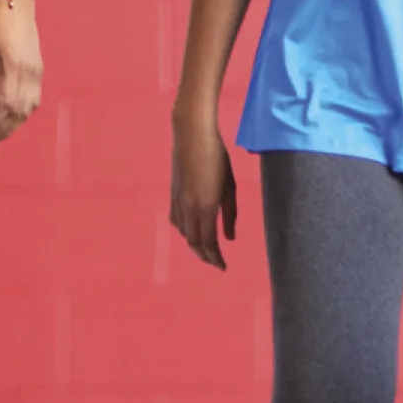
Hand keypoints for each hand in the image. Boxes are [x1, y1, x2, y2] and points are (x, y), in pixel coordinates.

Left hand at [0, 0, 43, 145]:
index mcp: (10, 67)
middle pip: (17, 113)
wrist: (14, 2)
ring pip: (28, 109)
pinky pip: (34, 100)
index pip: (3, 106)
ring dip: (12, 127)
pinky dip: (22, 115)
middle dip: (0, 131)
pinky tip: (10, 121)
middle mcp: (28, 73)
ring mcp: (37, 72)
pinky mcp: (39, 70)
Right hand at [168, 115, 235, 270]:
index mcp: (205, 207)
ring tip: (206, 250)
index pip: (209, 242)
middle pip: (194, 242)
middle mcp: (188, 208)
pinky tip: (192, 230)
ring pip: (185, 233)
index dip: (215, 258)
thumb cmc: (217, 157)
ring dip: (195, 244)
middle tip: (216, 263)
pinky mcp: (172, 195)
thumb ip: (230, 214)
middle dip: (205, 256)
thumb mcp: (229, 186)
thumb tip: (230, 238)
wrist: (191, 135)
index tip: (223, 267)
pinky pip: (177, 221)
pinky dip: (185, 231)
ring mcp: (178, 202)